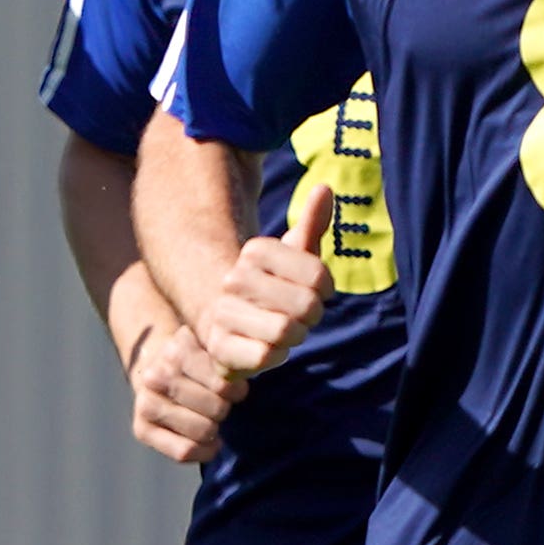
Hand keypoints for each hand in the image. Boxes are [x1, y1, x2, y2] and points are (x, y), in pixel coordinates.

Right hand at [123, 318, 228, 466]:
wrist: (154, 368)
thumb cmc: (195, 361)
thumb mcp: (212, 348)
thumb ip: (230, 361)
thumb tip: (248, 379)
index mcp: (177, 351)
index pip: (223, 385)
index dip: (237, 391)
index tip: (235, 390)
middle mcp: (155, 377)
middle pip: (216, 409)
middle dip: (224, 409)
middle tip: (220, 405)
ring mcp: (145, 404)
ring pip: (202, 431)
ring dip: (214, 429)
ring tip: (210, 419)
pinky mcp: (140, 429)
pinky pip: (184, 451)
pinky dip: (203, 452)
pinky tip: (208, 443)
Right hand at [190, 166, 339, 383]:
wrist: (226, 322)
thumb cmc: (273, 287)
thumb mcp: (293, 254)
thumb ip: (312, 222)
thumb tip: (326, 187)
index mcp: (254, 251)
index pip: (318, 275)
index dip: (325, 289)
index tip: (316, 291)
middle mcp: (233, 278)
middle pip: (306, 305)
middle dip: (311, 317)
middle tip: (300, 316)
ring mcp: (222, 312)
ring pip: (286, 331)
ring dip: (294, 338)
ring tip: (283, 332)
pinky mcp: (218, 346)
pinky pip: (266, 356)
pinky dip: (275, 357)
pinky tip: (265, 348)